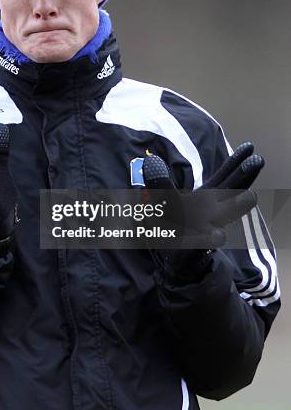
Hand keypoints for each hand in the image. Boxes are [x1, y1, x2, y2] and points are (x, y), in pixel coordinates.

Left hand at [142, 142, 263, 280]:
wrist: (172, 262)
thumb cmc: (171, 227)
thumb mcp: (163, 201)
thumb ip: (160, 182)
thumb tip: (150, 161)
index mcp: (207, 199)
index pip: (224, 178)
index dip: (235, 163)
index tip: (249, 147)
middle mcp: (213, 213)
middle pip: (231, 191)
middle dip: (241, 177)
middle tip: (257, 161)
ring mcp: (206, 230)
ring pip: (224, 216)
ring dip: (236, 206)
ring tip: (250, 196)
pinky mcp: (194, 250)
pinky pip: (203, 244)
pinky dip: (209, 239)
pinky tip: (216, 236)